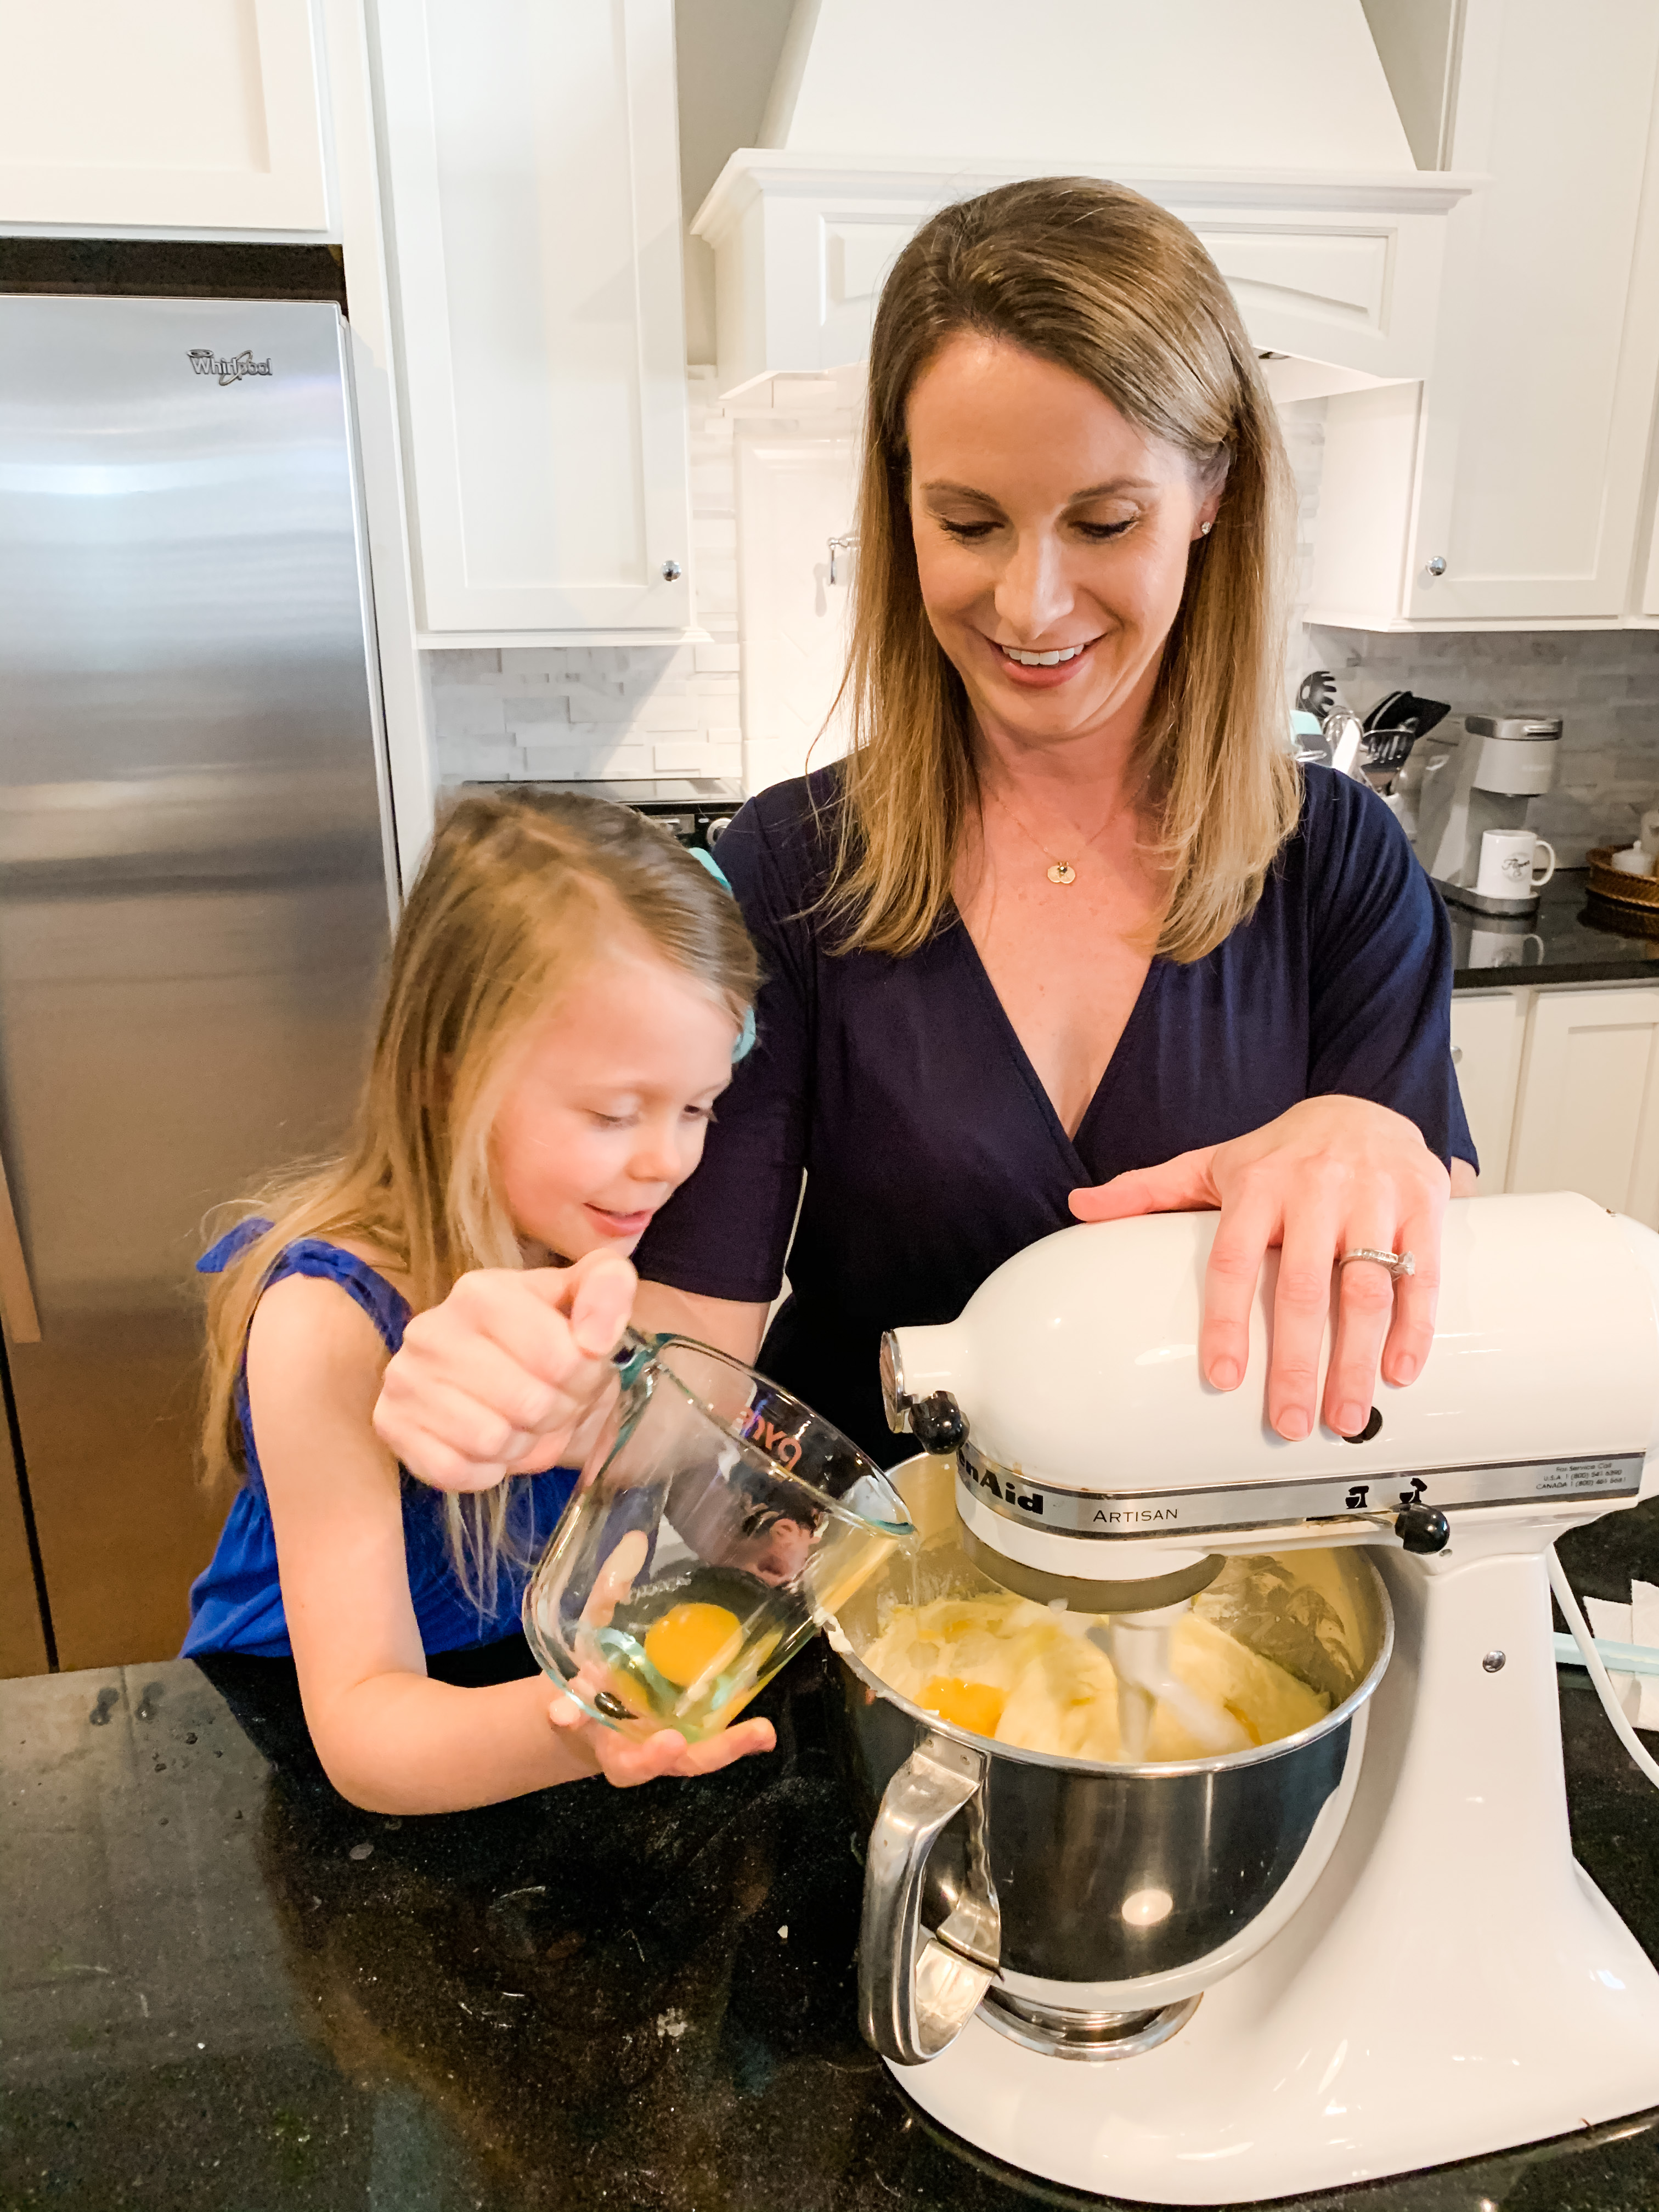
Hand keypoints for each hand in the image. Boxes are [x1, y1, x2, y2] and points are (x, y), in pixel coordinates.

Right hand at [373, 1248, 636, 1491]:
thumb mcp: (584, 1298)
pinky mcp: (390, 1424)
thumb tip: (595, 1337)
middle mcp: (431, 1329)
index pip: (564, 1358)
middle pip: (530, 1404)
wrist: (495, 1373)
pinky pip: (454, 1470)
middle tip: (553, 1405)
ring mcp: (403, 1378)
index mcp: (481, 1292)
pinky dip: (485, 1470)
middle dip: (557, 1414)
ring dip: (522, 1445)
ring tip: (521, 1423)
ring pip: (492, 1441)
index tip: (580, 1374)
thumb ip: (608, 1288)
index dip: (586, 1379)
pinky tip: (489, 1446)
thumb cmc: (545, 1338)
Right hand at [548, 1691, 775, 1785]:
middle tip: (756, 1733)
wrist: (583, 1711)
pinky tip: (765, 1734)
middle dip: (720, 1750)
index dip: (651, 1758)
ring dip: (737, 1744)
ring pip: (705, 1752)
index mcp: (616, 1754)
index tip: (671, 1742)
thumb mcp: (566, 1702)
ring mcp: (672, 1744)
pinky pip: (714, 1732)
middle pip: (687, 1762)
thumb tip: (559, 1711)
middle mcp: (650, 1755)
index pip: (633, 1766)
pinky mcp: (687, 1728)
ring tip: (765, 1733)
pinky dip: (740, 1738)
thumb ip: (565, 1708)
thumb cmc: (578, 1704)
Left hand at [1069, 1096, 1448, 1442]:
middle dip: (1297, 1364)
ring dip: (1356, 1360)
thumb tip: (1081, 1207)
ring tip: (1345, 1416)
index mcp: (1257, 1184)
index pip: (1233, 1261)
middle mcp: (1315, 1190)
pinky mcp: (1422, 1205)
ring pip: (1365, 1289)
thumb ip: (1149, 1190)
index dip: (1227, 1321)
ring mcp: (1372, 1198)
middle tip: (1289, 1422)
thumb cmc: (1283, 1152)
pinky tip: (1400, 1371)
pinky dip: (1413, 1327)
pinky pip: (1421, 1274)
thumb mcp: (1213, 1162)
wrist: (1364, 1106)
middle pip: (1301, 1288)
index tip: (1222, 1378)